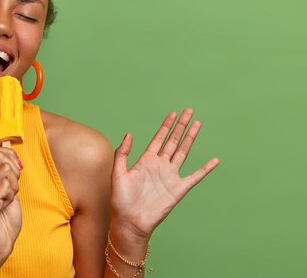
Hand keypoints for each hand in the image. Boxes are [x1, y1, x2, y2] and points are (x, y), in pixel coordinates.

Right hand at [0, 146, 22, 268]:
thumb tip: (12, 152)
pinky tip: (5, 206)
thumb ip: (8, 174)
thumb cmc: (4, 220)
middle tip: (12, 188)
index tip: (16, 171)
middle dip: (14, 169)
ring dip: (14, 185)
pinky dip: (11, 196)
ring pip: (5, 170)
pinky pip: (4, 186)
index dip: (9, 155)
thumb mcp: (9, 191)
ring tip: (8, 199)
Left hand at [110, 108, 219, 238]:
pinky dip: (205, 168)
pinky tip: (215, 160)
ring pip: (183, 152)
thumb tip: (129, 134)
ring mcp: (170, 176)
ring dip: (190, 138)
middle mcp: (160, 166)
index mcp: (146, 161)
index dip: (166, 126)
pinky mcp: (178, 189)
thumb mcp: (118, 173)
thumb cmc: (121, 200)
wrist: (131, 221)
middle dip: (181, 126)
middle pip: (173, 141)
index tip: (173, 113)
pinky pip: (195, 176)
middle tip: (189, 111)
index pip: (159, 138)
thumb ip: (123, 153)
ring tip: (198, 124)